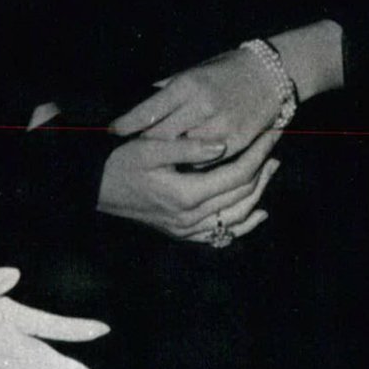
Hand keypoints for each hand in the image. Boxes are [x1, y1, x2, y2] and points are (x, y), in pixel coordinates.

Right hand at [97, 132, 279, 242]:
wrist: (94, 187)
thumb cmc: (119, 162)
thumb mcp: (149, 148)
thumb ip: (187, 148)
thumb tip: (224, 145)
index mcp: (186, 195)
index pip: (237, 174)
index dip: (258, 153)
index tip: (270, 134)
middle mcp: (190, 218)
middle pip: (242, 194)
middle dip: (262, 169)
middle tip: (273, 146)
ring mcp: (187, 229)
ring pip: (237, 215)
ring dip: (258, 192)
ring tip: (269, 169)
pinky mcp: (181, 232)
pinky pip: (222, 234)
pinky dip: (243, 224)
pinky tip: (257, 213)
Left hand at [110, 47, 286, 162]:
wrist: (271, 74)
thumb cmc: (225, 70)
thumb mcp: (192, 72)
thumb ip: (166, 91)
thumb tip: (138, 104)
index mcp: (187, 86)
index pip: (149, 111)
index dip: (128, 124)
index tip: (112, 131)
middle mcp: (203, 107)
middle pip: (163, 137)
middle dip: (148, 144)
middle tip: (135, 148)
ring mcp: (221, 126)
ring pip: (184, 153)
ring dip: (172, 156)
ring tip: (160, 158)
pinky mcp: (238, 142)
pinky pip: (208, 162)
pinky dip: (196, 162)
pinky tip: (190, 160)